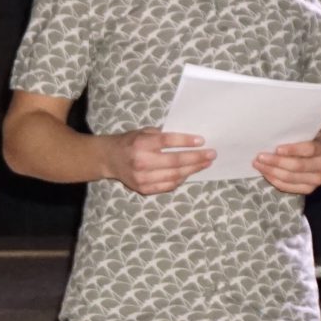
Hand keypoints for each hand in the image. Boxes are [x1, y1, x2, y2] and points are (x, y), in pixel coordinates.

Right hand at [99, 129, 214, 195]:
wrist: (110, 159)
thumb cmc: (130, 142)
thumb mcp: (143, 132)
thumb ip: (162, 136)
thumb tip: (188, 140)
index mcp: (141, 143)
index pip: (167, 141)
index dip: (186, 141)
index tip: (201, 140)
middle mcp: (141, 161)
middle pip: (175, 161)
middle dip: (196, 158)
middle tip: (211, 154)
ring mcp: (142, 178)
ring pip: (174, 176)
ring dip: (192, 170)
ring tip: (205, 164)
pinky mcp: (143, 189)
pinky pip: (168, 186)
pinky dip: (180, 180)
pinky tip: (189, 173)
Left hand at [253, 137, 320, 195]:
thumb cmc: (312, 142)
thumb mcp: (310, 134)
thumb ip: (297, 135)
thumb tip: (272, 135)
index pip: (309, 149)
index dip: (292, 150)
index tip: (277, 148)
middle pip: (297, 166)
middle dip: (276, 162)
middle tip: (260, 157)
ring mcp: (316, 180)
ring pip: (290, 178)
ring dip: (271, 172)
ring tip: (258, 164)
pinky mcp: (309, 189)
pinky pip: (288, 187)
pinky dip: (274, 180)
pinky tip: (265, 173)